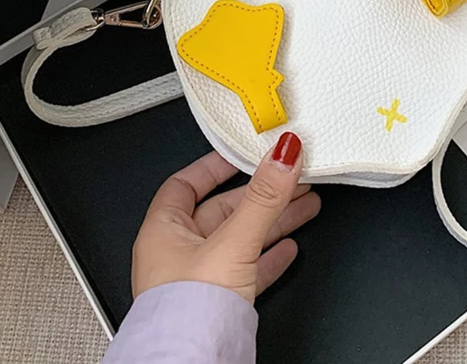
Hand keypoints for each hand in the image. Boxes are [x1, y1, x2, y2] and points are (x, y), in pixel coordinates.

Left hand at [132, 132, 318, 303]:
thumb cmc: (188, 313)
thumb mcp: (232, 241)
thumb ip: (262, 197)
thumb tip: (281, 155)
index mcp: (163, 230)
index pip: (187, 183)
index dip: (214, 166)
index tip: (240, 153)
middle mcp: (177, 253)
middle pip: (223, 210)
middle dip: (260, 194)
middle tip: (288, 177)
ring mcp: (198, 279)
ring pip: (240, 238)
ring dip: (273, 220)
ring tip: (303, 204)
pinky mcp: (218, 303)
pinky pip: (247, 269)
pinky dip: (269, 255)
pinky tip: (287, 249)